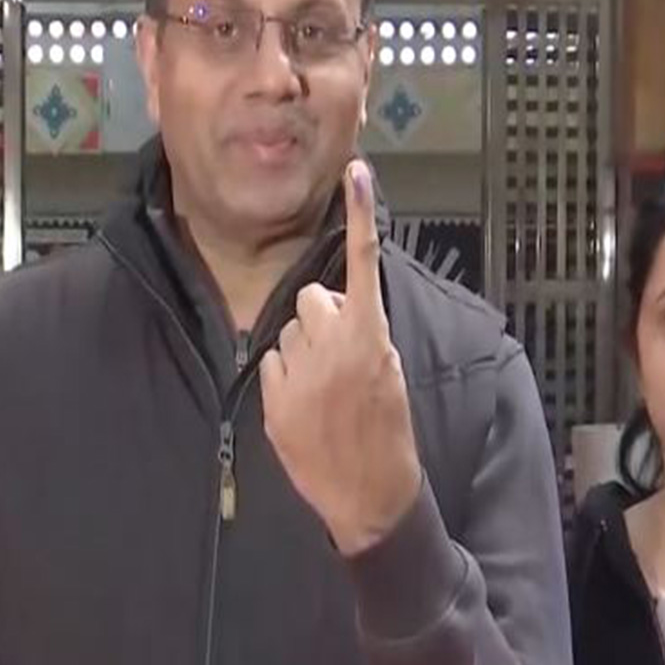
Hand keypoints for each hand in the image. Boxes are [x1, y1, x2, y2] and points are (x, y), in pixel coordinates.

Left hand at [261, 159, 422, 557]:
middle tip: (340, 360)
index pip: (362, 262)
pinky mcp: (274, 396)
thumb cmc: (387, 432)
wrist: (369, 495)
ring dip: (303, 351)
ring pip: (289, 331)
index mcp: (370, 335)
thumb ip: (366, 333)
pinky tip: (305, 410)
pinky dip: (285, 380)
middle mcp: (332, 344)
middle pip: (312, 298)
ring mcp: (300, 370)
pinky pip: (272, 363)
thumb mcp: (392, 373)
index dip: (359, 213)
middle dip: (321, 319)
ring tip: (325, 393)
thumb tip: (343, 310)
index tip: (356, 169)